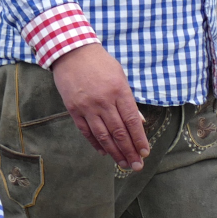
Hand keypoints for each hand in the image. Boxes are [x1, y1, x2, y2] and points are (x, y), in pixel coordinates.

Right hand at [52, 43, 149, 169]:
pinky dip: (95, 143)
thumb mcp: (120, 76)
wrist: (71, 51)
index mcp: (119, 91)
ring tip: (123, 164)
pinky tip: (103, 152)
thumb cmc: (99, 62)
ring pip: (103, 135)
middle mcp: (104, 101)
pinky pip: (86, 131)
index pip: (132, 121)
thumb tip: (139, 122)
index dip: (139, 139)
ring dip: (114, 152)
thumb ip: (129, 100)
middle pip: (119, 132)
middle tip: (136, 166)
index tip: (145, 152)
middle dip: (130, 151)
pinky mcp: (73, 109)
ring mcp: (87, 106)